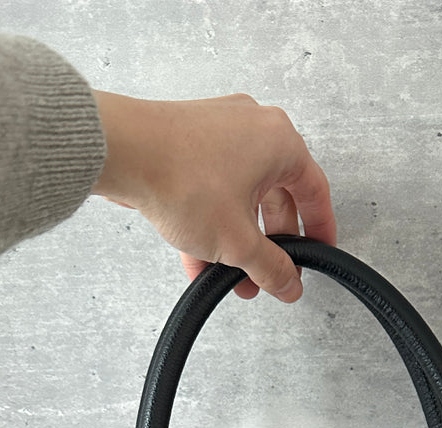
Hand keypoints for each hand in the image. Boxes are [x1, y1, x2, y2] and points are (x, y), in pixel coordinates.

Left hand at [90, 91, 336, 301]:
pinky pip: (212, 189)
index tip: (319, 250)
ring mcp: (218, 132)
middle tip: (270, 274)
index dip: (320, 229)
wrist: (121, 151)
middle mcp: (253, 129)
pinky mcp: (188, 142)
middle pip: (275, 197)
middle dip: (270, 245)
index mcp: (280, 142)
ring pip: (240, 197)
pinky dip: (211, 223)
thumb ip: (271, 268)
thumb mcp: (238, 241)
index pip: (314, 192)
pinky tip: (201, 261)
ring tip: (231, 277)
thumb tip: (288, 284)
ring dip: (237, 242)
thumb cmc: (182, 177)